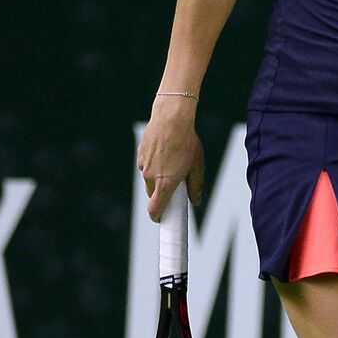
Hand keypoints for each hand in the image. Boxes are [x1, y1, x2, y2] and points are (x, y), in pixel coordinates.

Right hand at [137, 96, 205, 220]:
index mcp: (165, 183)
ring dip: (158, 177)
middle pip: (153, 194)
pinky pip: (146, 166)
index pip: (154, 209)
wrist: (171, 119)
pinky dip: (154, 165)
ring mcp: (143, 166)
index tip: (162, 218)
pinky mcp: (140, 156)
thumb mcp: (197, 165)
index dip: (157, 216)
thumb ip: (196, 186)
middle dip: (162, 193)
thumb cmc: (187, 142)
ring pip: (149, 180)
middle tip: (175, 185)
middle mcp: (151, 177)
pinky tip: (165, 153)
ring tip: (173, 162)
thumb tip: (195, 201)